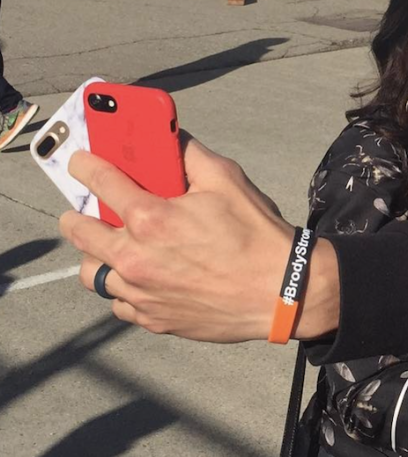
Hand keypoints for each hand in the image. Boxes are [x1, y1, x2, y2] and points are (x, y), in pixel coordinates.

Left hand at [60, 133, 339, 342]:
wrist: (281, 292)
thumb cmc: (256, 234)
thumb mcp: (227, 180)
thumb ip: (190, 155)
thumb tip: (169, 137)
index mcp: (151, 218)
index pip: (100, 182)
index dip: (84, 166)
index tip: (79, 163)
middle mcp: (136, 258)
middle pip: (80, 233)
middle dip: (77, 215)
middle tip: (87, 210)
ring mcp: (142, 293)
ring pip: (93, 273)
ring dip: (97, 256)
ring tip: (115, 247)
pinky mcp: (153, 319)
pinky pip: (119, 303)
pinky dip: (124, 288)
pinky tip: (142, 277)